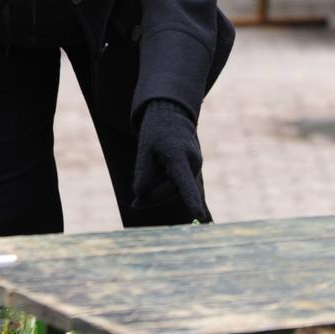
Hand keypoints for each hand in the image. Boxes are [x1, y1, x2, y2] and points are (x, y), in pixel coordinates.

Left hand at [132, 100, 209, 222]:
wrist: (171, 117)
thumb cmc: (155, 132)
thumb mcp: (144, 149)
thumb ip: (143, 174)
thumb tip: (142, 197)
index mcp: (179, 155)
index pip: (184, 182)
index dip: (191, 200)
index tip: (200, 216)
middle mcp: (192, 162)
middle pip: (172, 191)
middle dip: (154, 197)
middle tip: (134, 203)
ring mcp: (195, 166)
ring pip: (175, 190)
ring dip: (159, 188)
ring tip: (152, 165)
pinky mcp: (193, 170)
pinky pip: (177, 186)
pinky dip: (164, 185)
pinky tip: (159, 168)